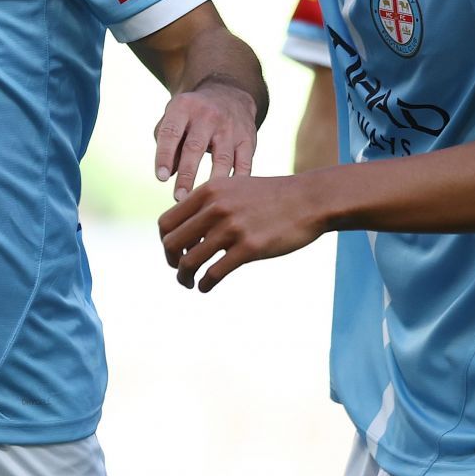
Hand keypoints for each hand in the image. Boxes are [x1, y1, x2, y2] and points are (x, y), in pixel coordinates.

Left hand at [153, 84, 256, 201]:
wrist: (229, 94)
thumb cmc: (192, 115)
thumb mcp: (174, 117)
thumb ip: (168, 143)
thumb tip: (170, 174)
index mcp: (183, 107)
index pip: (170, 133)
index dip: (164, 156)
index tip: (161, 178)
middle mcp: (207, 115)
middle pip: (195, 147)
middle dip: (187, 175)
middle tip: (179, 199)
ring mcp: (230, 127)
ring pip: (222, 158)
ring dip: (211, 182)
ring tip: (203, 204)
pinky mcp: (248, 138)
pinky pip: (244, 164)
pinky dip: (237, 182)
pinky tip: (229, 198)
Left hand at [159, 174, 325, 291]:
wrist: (308, 199)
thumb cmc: (271, 197)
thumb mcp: (233, 188)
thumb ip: (209, 204)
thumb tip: (186, 231)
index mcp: (208, 192)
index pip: (166, 222)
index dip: (166, 241)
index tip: (175, 252)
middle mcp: (215, 208)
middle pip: (172, 243)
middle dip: (171, 261)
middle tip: (179, 270)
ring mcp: (232, 228)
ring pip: (190, 261)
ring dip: (184, 277)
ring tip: (189, 283)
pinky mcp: (250, 248)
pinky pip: (214, 273)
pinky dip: (204, 284)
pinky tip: (205, 287)